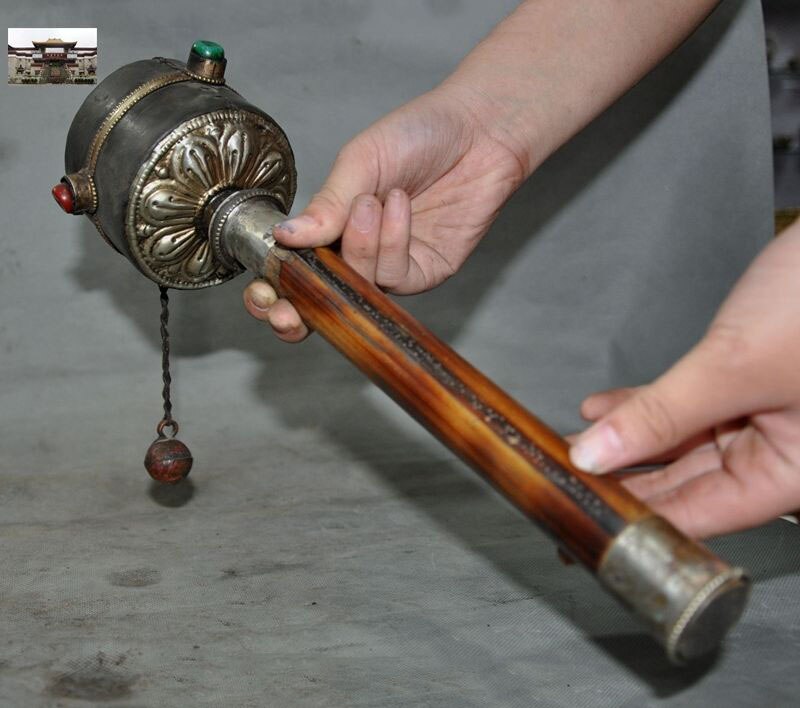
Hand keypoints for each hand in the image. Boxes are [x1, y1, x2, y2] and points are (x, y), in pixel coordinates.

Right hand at [243, 84, 527, 340]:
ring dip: (361, 245)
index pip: (293, 271)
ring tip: (374, 199)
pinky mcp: (424, 272)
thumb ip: (326, 204)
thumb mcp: (360, 160)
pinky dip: (393, 242)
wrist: (478, 130)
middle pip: (321, 301)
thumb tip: (284, 237)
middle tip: (286, 308)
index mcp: (330, 227)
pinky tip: (401, 205)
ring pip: (359, 284)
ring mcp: (391, 266)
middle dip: (300, 310)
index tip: (260, 294)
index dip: (273, 291)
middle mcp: (358, 253)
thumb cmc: (417, 135)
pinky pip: (396, 276)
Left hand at [569, 220, 799, 537]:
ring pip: (679, 441)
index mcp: (792, 470)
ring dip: (625, 440)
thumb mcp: (734, 367)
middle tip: (570, 486)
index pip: (705, 514)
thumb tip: (597, 455)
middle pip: (687, 481)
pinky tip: (602, 410)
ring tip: (573, 448)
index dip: (642, 519)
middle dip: (624, 480)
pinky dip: (644, 405)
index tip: (590, 518)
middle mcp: (777, 449)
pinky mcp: (743, 380)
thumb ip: (662, 415)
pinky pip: (684, 404)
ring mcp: (759, 415)